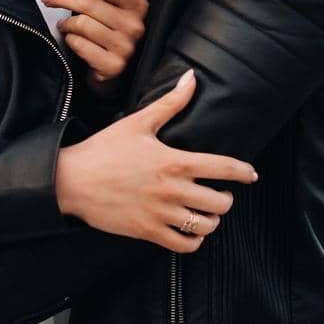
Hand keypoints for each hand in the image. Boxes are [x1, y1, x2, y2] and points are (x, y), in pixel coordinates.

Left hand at [42, 0, 147, 88]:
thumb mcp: (115, 6)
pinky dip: (70, 40)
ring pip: (82, 24)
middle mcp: (135, 25)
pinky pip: (80, 45)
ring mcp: (126, 47)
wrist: (120, 74)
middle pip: (88, 2)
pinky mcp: (113, 66)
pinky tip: (72, 39)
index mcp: (137, 5)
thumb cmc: (114, 33)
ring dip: (66, 23)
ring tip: (64, 25)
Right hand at [54, 69, 258, 251]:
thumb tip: (191, 78)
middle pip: (221, 203)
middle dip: (224, 199)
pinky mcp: (149, 231)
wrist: (72, 180)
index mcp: (174, 161)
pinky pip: (185, 245)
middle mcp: (172, 189)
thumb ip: (170, 103)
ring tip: (204, 212)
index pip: (223, 168)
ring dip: (210, 220)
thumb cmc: (104, 148)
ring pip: (206, 226)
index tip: (251, 174)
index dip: (243, 172)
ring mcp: (161, 213)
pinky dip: (193, 241)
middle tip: (217, 194)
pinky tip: (188, 231)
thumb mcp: (138, 122)